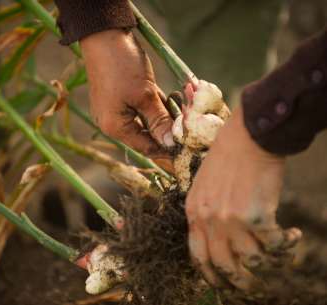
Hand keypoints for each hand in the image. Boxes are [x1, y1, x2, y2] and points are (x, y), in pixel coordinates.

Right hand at [80, 30, 173, 169]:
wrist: (103, 35)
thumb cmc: (122, 66)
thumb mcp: (145, 95)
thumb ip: (159, 121)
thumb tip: (171, 143)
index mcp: (115, 127)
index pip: (146, 148)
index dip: (167, 150)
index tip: (187, 148)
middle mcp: (113, 123)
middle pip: (146, 135)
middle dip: (168, 130)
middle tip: (188, 126)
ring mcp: (115, 111)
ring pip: (145, 121)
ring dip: (164, 116)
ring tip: (183, 109)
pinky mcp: (118, 99)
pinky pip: (140, 109)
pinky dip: (155, 106)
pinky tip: (171, 99)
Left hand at [186, 106, 301, 292]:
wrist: (246, 138)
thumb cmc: (226, 157)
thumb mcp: (202, 185)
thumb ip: (203, 211)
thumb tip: (214, 238)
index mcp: (193, 211)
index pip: (197, 255)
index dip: (211, 274)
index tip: (222, 282)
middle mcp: (209, 219)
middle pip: (224, 266)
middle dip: (240, 282)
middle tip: (252, 286)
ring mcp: (232, 219)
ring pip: (252, 260)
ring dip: (269, 263)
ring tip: (279, 255)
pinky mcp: (257, 216)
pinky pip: (275, 245)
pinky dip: (287, 246)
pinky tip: (293, 236)